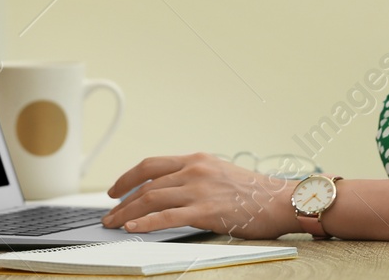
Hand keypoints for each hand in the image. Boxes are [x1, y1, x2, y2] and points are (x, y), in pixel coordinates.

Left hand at [101, 152, 299, 237]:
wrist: (280, 200)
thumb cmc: (254, 192)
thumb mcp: (220, 173)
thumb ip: (195, 177)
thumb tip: (170, 191)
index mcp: (197, 159)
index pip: (152, 165)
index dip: (128, 177)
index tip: (114, 190)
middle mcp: (195, 170)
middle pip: (147, 184)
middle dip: (122, 201)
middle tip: (109, 214)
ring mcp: (199, 189)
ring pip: (151, 199)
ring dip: (127, 213)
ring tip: (114, 224)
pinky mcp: (205, 210)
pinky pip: (167, 217)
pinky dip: (146, 223)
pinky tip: (133, 229)